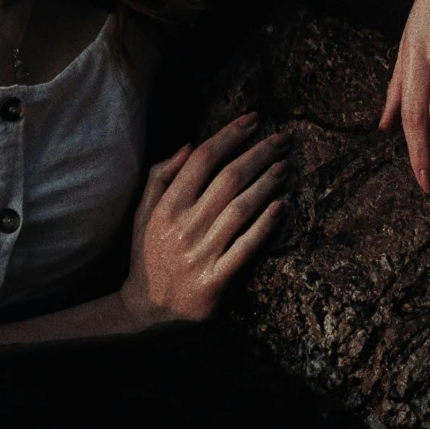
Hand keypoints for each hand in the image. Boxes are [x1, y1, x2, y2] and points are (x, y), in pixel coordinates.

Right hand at [119, 114, 288, 329]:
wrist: (147, 309)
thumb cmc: (149, 255)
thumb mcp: (144, 213)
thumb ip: (160, 177)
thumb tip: (189, 145)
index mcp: (167, 207)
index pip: (202, 160)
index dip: (230, 135)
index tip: (253, 119)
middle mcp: (184, 227)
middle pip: (228, 179)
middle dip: (258, 153)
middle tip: (283, 138)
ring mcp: (200, 254)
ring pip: (240, 209)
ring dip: (266, 184)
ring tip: (285, 166)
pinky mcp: (216, 280)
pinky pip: (246, 248)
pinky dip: (265, 226)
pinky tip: (282, 207)